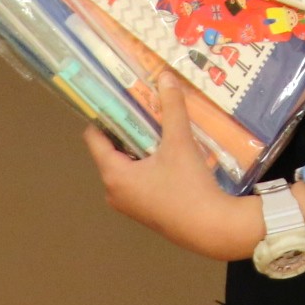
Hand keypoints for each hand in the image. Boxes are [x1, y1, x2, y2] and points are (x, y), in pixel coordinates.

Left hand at [84, 76, 289, 261]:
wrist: (211, 228)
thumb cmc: (188, 186)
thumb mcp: (179, 142)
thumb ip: (172, 108)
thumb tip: (165, 76)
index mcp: (114, 174)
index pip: (94, 138)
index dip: (103, 115)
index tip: (116, 97)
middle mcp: (114, 191)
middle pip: (111, 150)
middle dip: (127, 128)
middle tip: (143, 104)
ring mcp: (129, 204)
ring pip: (126, 165)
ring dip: (140, 145)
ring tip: (158, 124)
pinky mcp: (144, 211)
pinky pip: (137, 179)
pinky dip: (147, 163)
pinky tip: (168, 151)